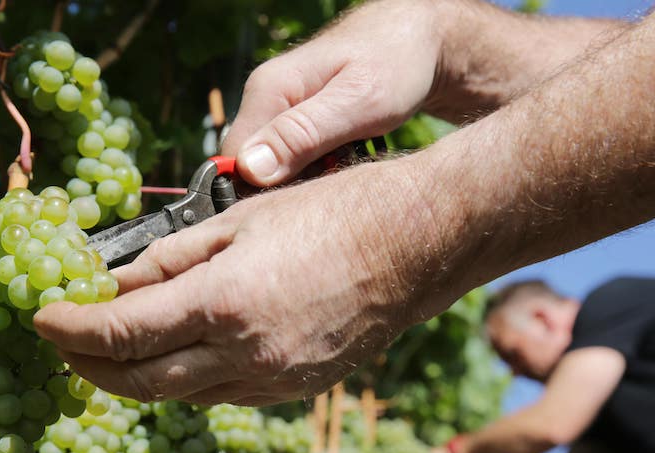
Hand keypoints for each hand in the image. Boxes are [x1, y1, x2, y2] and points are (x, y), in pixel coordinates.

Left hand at [33, 156, 457, 405]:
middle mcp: (244, 357)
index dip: (69, 329)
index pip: (119, 333)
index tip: (41, 318)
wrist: (415, 245)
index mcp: (222, 304)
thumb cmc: (331, 214)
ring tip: (107, 353)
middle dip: (88, 366)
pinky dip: (184, 382)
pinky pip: (221, 397)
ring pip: (179, 398)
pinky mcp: (295, 391)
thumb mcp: (238, 221)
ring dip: (133, 379)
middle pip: (139, 382)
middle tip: (61, 345)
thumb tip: (114, 285)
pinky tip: (174, 358)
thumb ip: (168, 260)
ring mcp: (272, 383)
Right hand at [223, 0, 447, 185]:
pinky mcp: (297, 124)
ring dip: (304, 186)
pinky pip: (292, 162)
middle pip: (251, 170)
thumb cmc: (396, 64)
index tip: (300, 208)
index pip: (233, 163)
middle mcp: (264, 100)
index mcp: (268, 91)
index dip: (259, 195)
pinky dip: (316, 175)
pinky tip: (342, 170)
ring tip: (342, 178)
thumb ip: (303, 134)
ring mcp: (280, 112)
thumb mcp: (358, 103)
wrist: (421, 42)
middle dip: (285, 192)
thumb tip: (250, 169)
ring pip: (274, 170)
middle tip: (331, 196)